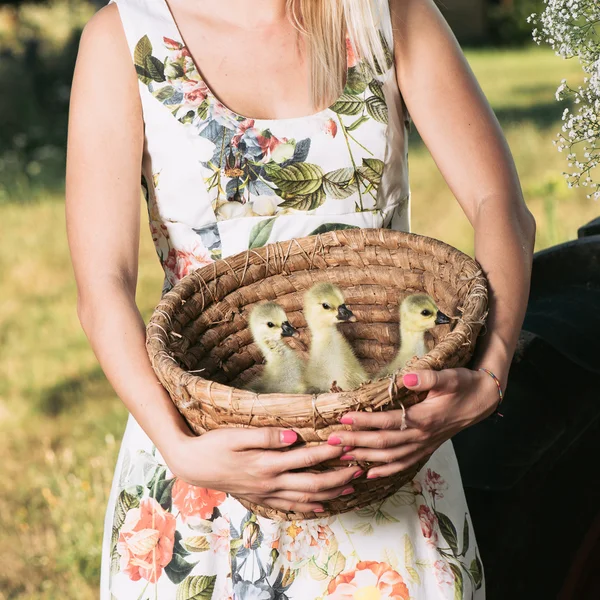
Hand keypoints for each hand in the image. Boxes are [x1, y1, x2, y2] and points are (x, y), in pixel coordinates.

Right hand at [166, 427, 363, 513]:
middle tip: (359, 469)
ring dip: (329, 493)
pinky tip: (320, 505)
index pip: (305, 459)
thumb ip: (266, 437)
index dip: (328, 452)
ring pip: (305, 498)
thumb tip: (293, 436)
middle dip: (338, 477)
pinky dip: (308, 506)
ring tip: (349, 487)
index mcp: (266, 464)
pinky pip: (290, 506)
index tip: (347, 444)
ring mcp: (266, 493)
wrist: (192, 465)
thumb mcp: (237, 435)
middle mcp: (270, 482)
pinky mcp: (261, 497)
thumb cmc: (214, 445)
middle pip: (312, 484)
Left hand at [326, 368, 500, 478]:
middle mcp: (421, 437)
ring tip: (340, 456)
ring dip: (364, 457)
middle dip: (355, 442)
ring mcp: (423, 446)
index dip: (365, 420)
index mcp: (424, 419)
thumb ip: (429, 378)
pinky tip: (368, 473)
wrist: (482, 401)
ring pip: (389, 457)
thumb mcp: (450, 377)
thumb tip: (407, 378)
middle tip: (330, 441)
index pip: (388, 422)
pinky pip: (402, 464)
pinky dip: (384, 470)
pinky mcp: (425, 449)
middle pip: (383, 443)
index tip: (344, 417)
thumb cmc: (463, 385)